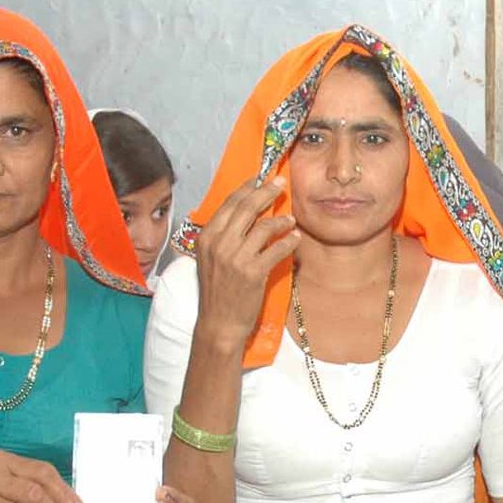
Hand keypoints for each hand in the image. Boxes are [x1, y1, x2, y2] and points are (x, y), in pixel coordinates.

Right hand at [194, 174, 299, 349]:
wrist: (218, 323)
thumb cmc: (217, 292)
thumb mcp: (210, 259)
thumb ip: (222, 237)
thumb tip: (243, 215)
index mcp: (206, 237)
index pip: (229, 204)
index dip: (247, 188)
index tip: (261, 178)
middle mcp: (218, 243)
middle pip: (247, 208)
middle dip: (266, 191)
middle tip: (281, 183)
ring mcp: (235, 257)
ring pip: (263, 226)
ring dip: (281, 220)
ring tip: (291, 219)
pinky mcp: (252, 272)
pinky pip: (276, 249)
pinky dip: (289, 241)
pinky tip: (296, 238)